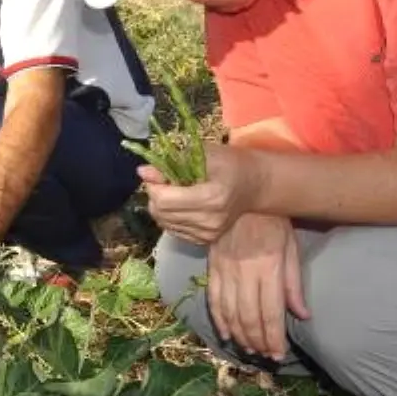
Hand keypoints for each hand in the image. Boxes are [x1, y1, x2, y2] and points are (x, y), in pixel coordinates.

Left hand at [140, 142, 261, 244]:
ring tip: (175, 191)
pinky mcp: (205, 241)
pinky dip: (169, 216)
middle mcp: (209, 222)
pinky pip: (173, 230)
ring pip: (164, 223)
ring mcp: (208, 235)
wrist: (254, 186)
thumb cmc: (230, 163)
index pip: (164, 200)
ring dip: (161, 206)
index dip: (153, 185)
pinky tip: (181, 204)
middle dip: (155, 195)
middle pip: (161, 213)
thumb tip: (142, 172)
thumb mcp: (202, 154)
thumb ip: (171, 163)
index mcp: (211, 198)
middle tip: (165, 180)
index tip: (157, 173)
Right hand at [206, 213, 309, 360]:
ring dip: (240, 334)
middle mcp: (245, 271)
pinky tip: (226, 333)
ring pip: (230, 311)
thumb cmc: (272, 220)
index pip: (270, 312)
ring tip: (249, 349)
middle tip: (265, 356)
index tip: (278, 354)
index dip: (274, 337)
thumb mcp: (290, 246)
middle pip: (250, 316)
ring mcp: (225, 269)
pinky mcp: (212, 265)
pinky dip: (219, 318)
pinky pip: (214, 297)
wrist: (239, 194)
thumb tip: (302, 315)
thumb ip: (294, 282)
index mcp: (269, 267)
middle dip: (258, 341)